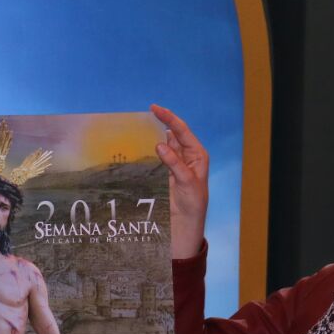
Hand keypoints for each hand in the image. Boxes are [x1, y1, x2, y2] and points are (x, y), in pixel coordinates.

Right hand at [150, 104, 208, 259]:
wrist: (185, 225)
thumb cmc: (193, 203)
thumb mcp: (187, 182)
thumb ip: (174, 163)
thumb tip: (160, 143)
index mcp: (196, 154)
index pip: (181, 131)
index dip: (168, 117)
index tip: (154, 108)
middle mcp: (185, 156)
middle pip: (171, 134)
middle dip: (158, 124)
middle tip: (142, 116)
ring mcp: (173, 164)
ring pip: (162, 145)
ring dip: (151, 137)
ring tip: (137, 128)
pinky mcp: (163, 174)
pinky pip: (154, 158)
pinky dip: (146, 152)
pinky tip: (136, 147)